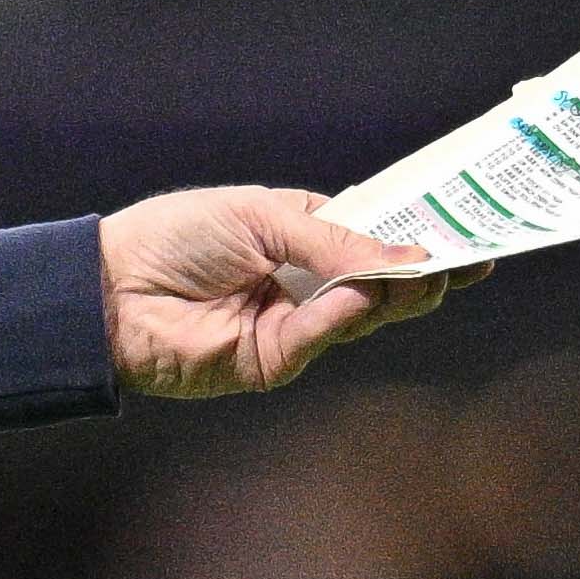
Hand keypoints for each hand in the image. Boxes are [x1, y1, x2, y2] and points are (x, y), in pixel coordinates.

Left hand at [100, 186, 479, 401]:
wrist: (108, 288)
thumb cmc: (173, 237)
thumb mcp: (261, 217)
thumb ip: (333, 238)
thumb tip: (409, 254)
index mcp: (301, 237)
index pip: (374, 239)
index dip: (419, 237)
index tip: (472, 231)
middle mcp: (303, 283)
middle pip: (381, 283)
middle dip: (424, 271)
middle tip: (467, 258)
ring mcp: (290, 325)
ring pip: (362, 315)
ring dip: (397, 294)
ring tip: (431, 271)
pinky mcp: (271, 361)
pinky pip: (320, 337)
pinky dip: (343, 316)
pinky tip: (364, 295)